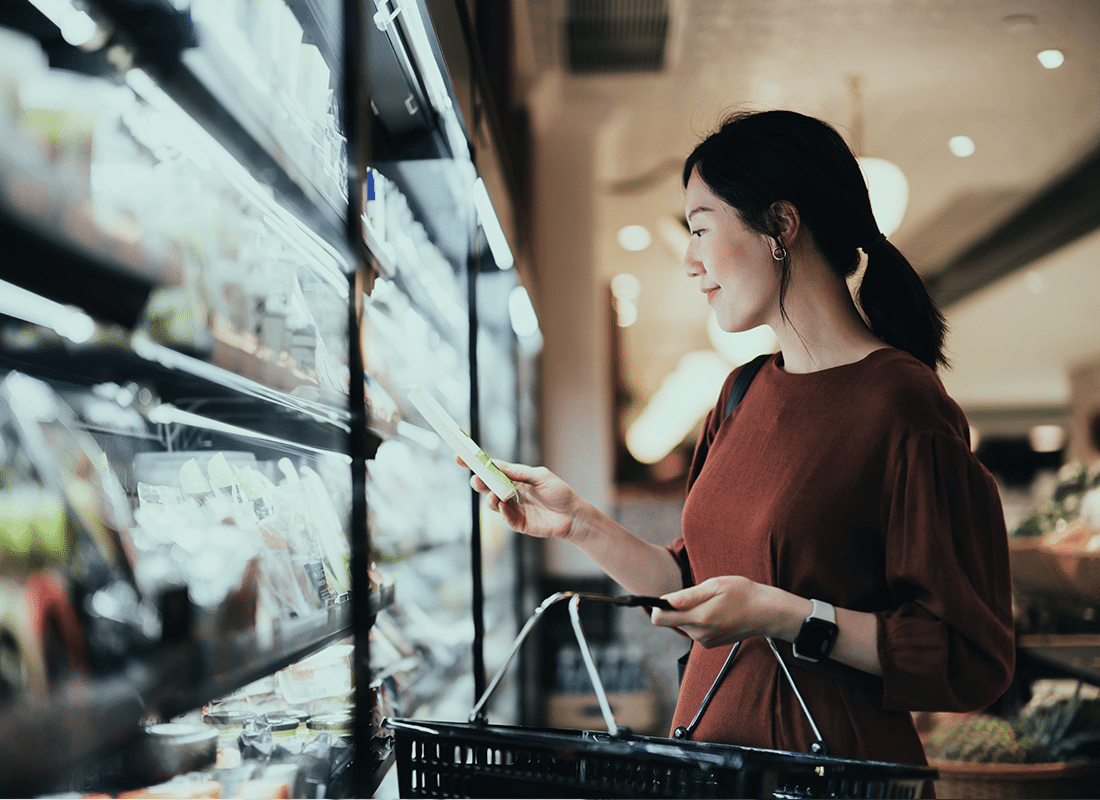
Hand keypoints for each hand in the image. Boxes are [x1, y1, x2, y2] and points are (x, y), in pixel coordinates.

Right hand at [460, 456, 582, 540]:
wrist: (573, 516)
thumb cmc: (559, 493)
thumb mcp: (539, 476)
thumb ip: (518, 472)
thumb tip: (496, 465)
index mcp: (516, 478)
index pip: (493, 470)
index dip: (476, 464)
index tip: (460, 457)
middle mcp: (512, 493)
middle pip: (488, 487)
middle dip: (479, 483)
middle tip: (476, 480)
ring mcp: (514, 508)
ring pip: (493, 503)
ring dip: (491, 498)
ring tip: (495, 495)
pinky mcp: (518, 523)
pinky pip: (505, 517)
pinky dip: (502, 510)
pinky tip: (504, 504)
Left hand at [649, 576, 785, 647]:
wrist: (766, 613)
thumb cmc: (743, 594)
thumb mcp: (715, 585)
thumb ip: (688, 596)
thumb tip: (665, 600)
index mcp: (699, 618)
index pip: (660, 619)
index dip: (658, 607)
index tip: (666, 597)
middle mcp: (699, 634)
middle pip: (671, 622)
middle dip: (676, 608)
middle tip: (697, 595)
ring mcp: (704, 641)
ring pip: (683, 625)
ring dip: (689, 614)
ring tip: (710, 603)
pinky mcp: (710, 644)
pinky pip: (694, 630)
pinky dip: (698, 620)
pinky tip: (715, 612)